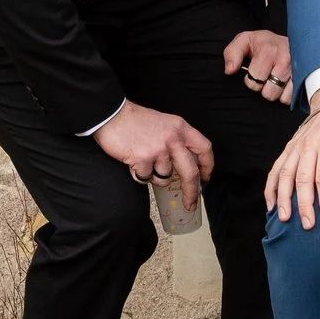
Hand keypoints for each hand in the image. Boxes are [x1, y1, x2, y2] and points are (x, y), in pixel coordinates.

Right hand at [94, 101, 214, 212]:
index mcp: (181, 127)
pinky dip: (139, 174)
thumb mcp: (165, 123)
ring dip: (154, 176)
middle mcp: (173, 138)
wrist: (111, 114)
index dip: (208, 166)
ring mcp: (159, 149)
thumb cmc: (136, 120)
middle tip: (190, 203)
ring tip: (144, 161)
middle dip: (191, 191)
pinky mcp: (143, 159)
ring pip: (164, 178)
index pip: (204, 148)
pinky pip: (146, 178)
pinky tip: (133, 161)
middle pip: (190, 172)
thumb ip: (176, 139)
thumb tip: (184, 164)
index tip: (206, 177)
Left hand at [223, 30, 293, 105]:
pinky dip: (287, 94)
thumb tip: (230, 71)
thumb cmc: (264, 43)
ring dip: (276, 92)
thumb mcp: (244, 40)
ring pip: (281, 98)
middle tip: (266, 76)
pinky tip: (285, 84)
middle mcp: (285, 60)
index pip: (253, 82)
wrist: (291, 38)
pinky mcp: (306, 78)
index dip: (250, 80)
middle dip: (264, 88)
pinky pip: (292, 98)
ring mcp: (298, 70)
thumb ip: (232, 53)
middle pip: (268, 93)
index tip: (254, 71)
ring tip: (275, 80)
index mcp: (268, 51)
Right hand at [264, 80, 319, 228]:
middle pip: (302, 178)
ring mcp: (295, 146)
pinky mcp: (288, 149)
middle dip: (303, 204)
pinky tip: (271, 205)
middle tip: (308, 225)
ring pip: (284, 175)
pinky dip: (271, 188)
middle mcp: (308, 144)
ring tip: (284, 219)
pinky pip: (275, 170)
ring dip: (283, 198)